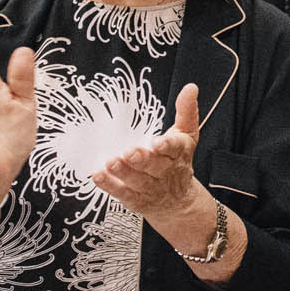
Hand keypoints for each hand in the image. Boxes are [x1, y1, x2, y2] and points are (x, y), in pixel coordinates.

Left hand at [94, 85, 203, 220]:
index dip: (166, 146)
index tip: (157, 143)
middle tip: (129, 152)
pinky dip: (109, 185)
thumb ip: (186, 111)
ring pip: (137, 180)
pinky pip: (122, 192)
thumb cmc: (178, 161)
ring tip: (111, 162)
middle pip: (154, 166)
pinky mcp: (136, 198)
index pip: (174, 149)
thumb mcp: (186, 136)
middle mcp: (165, 171)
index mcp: (178, 153)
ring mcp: (150, 186)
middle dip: (142, 160)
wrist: (179, 202)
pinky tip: (98, 176)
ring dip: (123, 172)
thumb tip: (190, 88)